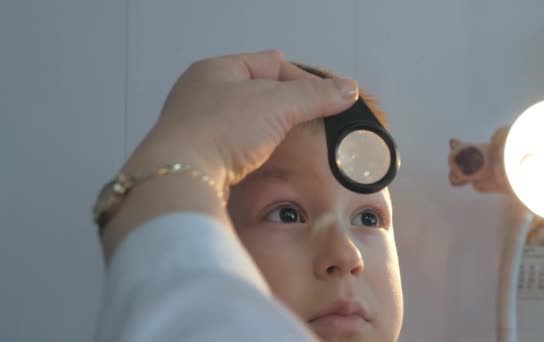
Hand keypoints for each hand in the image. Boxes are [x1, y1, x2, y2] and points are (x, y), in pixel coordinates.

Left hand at [101, 50, 358, 259]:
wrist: (182, 175)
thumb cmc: (221, 130)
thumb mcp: (277, 105)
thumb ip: (315, 96)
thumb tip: (349, 90)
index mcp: (216, 69)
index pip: (270, 63)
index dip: (302, 78)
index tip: (326, 97)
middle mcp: (201, 92)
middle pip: (256, 89)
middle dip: (284, 101)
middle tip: (309, 115)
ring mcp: (196, 123)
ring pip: (244, 117)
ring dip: (268, 125)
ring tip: (289, 136)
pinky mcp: (196, 152)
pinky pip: (232, 141)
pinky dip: (251, 144)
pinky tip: (262, 154)